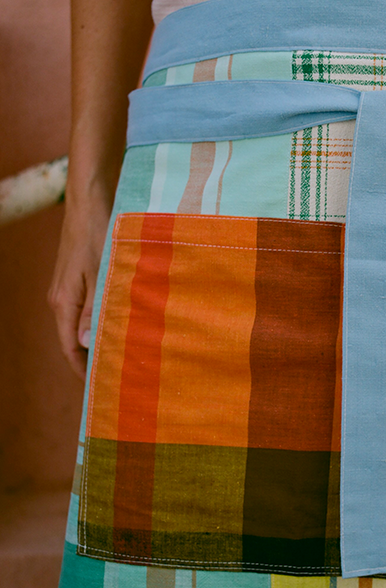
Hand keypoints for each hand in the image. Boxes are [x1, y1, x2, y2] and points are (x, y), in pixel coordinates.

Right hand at [48, 192, 110, 380]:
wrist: (91, 198)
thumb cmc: (98, 231)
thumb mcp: (100, 271)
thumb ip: (94, 308)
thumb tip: (84, 343)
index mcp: (63, 302)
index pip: (69, 347)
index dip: (83, 370)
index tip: (102, 389)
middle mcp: (61, 298)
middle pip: (74, 339)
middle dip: (93, 359)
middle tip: (119, 378)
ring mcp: (69, 287)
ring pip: (82, 323)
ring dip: (99, 340)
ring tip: (123, 356)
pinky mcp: (79, 276)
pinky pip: (88, 307)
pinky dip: (101, 320)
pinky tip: (121, 324)